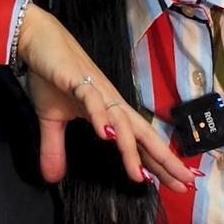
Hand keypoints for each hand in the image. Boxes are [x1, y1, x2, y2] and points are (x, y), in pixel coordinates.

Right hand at [17, 2, 196, 192]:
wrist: (38, 40)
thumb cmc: (51, 75)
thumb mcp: (51, 120)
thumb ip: (54, 148)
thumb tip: (51, 178)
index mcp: (109, 113)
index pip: (138, 142)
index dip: (157, 163)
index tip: (179, 184)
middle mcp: (111, 103)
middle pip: (142, 134)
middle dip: (163, 159)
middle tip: (184, 183)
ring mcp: (97, 91)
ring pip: (121, 123)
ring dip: (131, 148)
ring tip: (139, 174)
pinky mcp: (78, 80)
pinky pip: (93, 101)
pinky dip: (100, 117)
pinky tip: (105, 135)